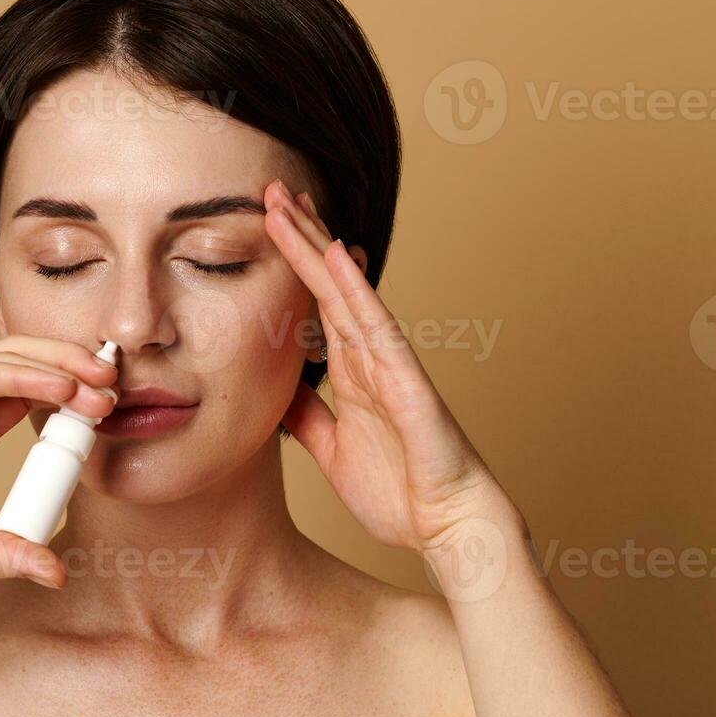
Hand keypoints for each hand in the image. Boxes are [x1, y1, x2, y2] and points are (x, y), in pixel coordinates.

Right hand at [0, 336, 117, 585]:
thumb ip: (2, 550)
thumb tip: (55, 572)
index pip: (34, 402)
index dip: (76, 403)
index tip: (117, 417)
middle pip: (29, 370)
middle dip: (78, 375)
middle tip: (121, 389)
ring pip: (6, 362)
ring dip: (58, 367)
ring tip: (101, 381)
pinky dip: (15, 376)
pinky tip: (56, 385)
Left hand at [264, 179, 518, 551]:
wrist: (446, 528)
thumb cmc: (400, 490)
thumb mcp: (330, 449)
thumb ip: (304, 416)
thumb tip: (272, 390)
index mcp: (352, 370)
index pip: (315, 303)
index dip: (293, 264)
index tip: (269, 223)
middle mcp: (370, 355)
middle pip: (330, 282)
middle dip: (303, 235)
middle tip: (272, 188)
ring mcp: (391, 362)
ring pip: (348, 291)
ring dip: (318, 246)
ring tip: (290, 203)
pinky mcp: (407, 381)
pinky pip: (378, 328)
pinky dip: (358, 290)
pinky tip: (337, 255)